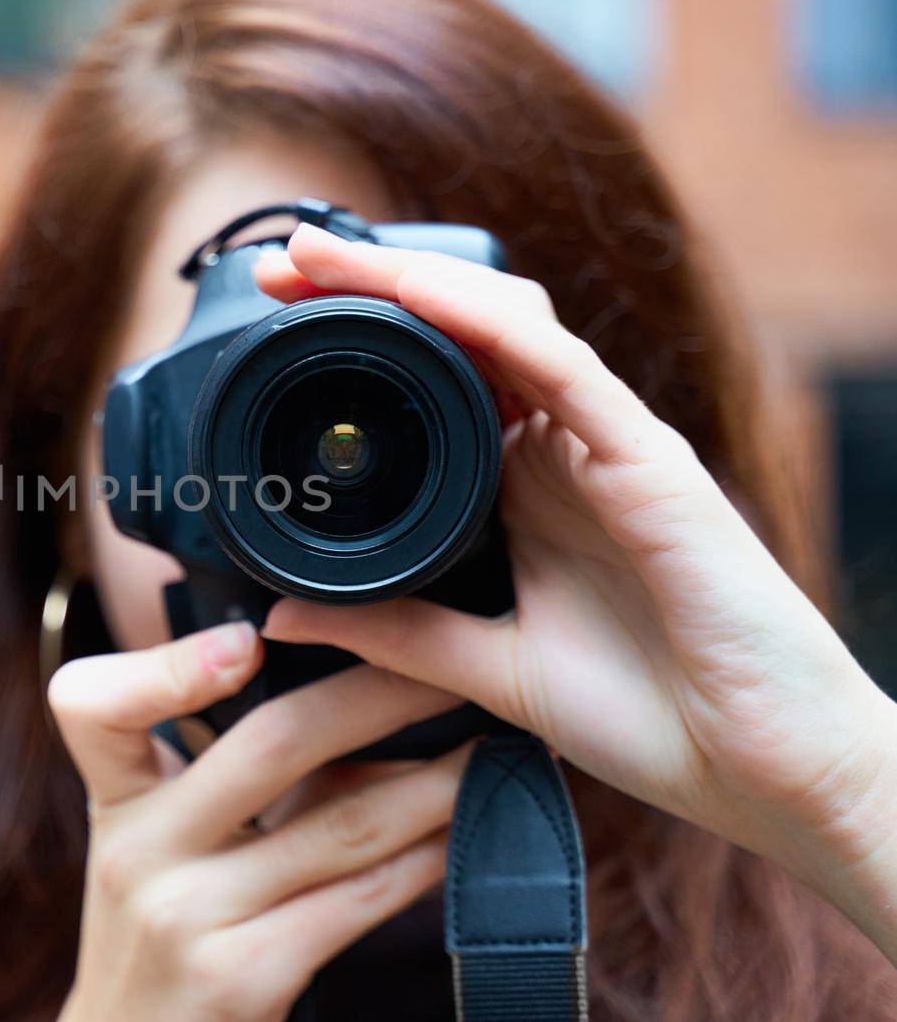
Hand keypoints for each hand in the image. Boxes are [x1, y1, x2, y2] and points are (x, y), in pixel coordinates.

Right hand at [49, 622, 468, 1021]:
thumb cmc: (165, 936)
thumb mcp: (163, 846)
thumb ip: (232, 777)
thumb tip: (359, 696)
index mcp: (115, 802)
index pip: (95, 706)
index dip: (167, 666)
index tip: (248, 639)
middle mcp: (137, 851)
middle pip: (271, 743)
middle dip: (378, 696)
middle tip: (446, 667)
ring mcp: (188, 916)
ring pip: (341, 823)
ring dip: (432, 780)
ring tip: (489, 744)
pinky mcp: (244, 976)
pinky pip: (359, 899)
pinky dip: (423, 858)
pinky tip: (460, 834)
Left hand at [255, 223, 896, 961]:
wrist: (759, 775)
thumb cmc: (648, 716)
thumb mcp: (484, 667)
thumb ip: (393, 632)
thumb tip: (284, 612)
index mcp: (523, 489)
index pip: (435, 382)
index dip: (360, 342)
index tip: (272, 324)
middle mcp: (560, 452)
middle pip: (459, 334)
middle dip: (368, 287)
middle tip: (278, 265)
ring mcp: (605, 445)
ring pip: (504, 326)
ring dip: (409, 280)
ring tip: (321, 255)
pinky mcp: (648, 459)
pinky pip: (563, 368)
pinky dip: (488, 323)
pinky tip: (419, 293)